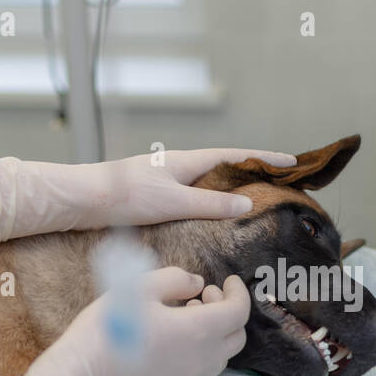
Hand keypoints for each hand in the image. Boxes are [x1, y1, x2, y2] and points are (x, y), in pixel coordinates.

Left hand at [0, 148, 294, 243]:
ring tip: (258, 201)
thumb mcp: (173, 201)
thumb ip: (210, 204)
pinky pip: (195, 197)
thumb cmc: (124, 196)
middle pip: (226, 168)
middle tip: (282, 183)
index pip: (236, 156)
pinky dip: (214, 203)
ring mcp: (167, 181)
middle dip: (255, 174)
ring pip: (210, 183)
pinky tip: (217, 218)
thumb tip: (246, 203)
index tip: (294, 162)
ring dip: (234, 189)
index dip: (266, 159)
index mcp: (187, 161)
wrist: (81, 199)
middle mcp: (179, 167)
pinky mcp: (155, 197)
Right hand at [0, 268, 249, 375]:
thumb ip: (175, 279)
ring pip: (222, 355)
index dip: (239, 293)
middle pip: (236, 336)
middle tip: (204, 296)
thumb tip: (196, 283)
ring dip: (216, 332)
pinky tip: (177, 338)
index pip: (239, 312)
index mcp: (200, 331)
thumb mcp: (139, 288)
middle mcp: (203, 359)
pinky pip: (203, 369)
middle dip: (228, 311)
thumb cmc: (109, 327)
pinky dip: (203, 350)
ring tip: (189, 315)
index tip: (229, 280)